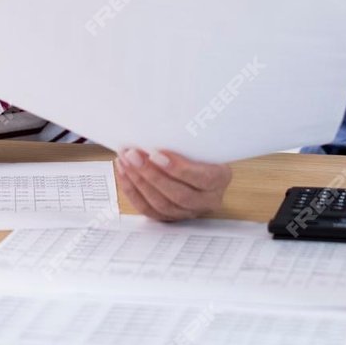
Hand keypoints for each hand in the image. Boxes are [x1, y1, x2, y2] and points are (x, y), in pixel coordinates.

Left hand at [115, 148, 231, 221]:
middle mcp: (207, 200)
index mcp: (220, 179)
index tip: (156, 154)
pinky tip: (124, 173)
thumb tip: (162, 128)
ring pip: (161, 204)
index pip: (202, 179)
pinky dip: (133, 191)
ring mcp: (188, 211)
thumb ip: (187, 139)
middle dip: (151, 174)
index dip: (178, 169)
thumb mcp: (202, 140)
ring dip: (139, 182)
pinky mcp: (170, 216)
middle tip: (133, 155)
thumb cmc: (200, 147)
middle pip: (178, 195)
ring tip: (126, 161)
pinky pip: (149, 209)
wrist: (202, 160)